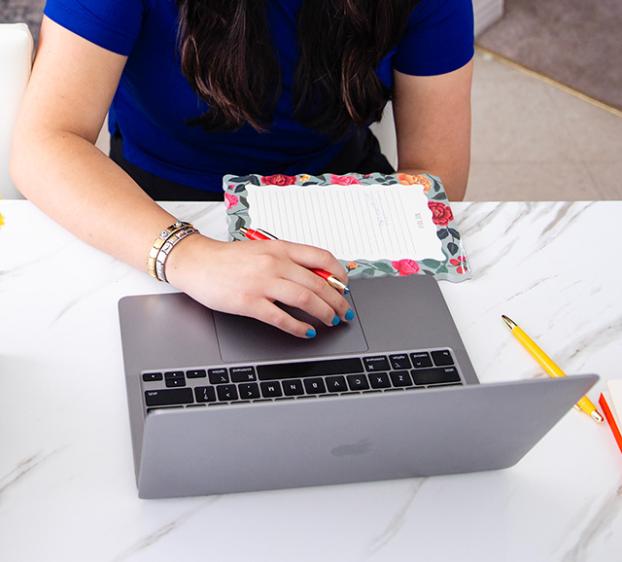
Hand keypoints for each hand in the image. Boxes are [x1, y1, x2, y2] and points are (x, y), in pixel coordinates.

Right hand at [166, 234, 351, 337]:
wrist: (197, 262)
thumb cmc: (229, 258)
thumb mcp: (263, 250)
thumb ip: (288, 260)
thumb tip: (316, 276)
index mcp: (280, 248)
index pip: (322, 258)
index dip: (339, 275)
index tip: (344, 287)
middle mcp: (275, 263)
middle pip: (318, 283)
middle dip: (336, 300)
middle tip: (343, 311)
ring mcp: (262, 283)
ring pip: (305, 299)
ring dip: (324, 313)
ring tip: (330, 320)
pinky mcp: (249, 302)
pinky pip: (282, 318)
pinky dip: (299, 327)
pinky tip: (306, 332)